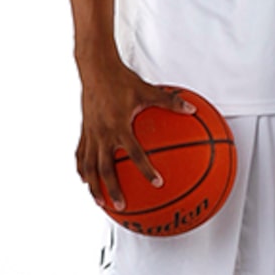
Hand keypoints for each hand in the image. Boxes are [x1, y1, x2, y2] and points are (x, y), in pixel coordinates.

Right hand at [76, 58, 194, 209]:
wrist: (95, 68)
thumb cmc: (122, 79)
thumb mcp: (149, 90)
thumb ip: (170, 101)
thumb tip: (192, 108)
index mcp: (119, 126)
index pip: (134, 153)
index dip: (146, 169)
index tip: (158, 183)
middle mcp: (103, 133)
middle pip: (106, 169)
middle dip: (112, 189)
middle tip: (121, 206)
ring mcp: (91, 134)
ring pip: (90, 166)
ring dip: (94, 186)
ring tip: (99, 202)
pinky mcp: (84, 131)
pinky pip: (81, 154)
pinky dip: (82, 168)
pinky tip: (85, 180)